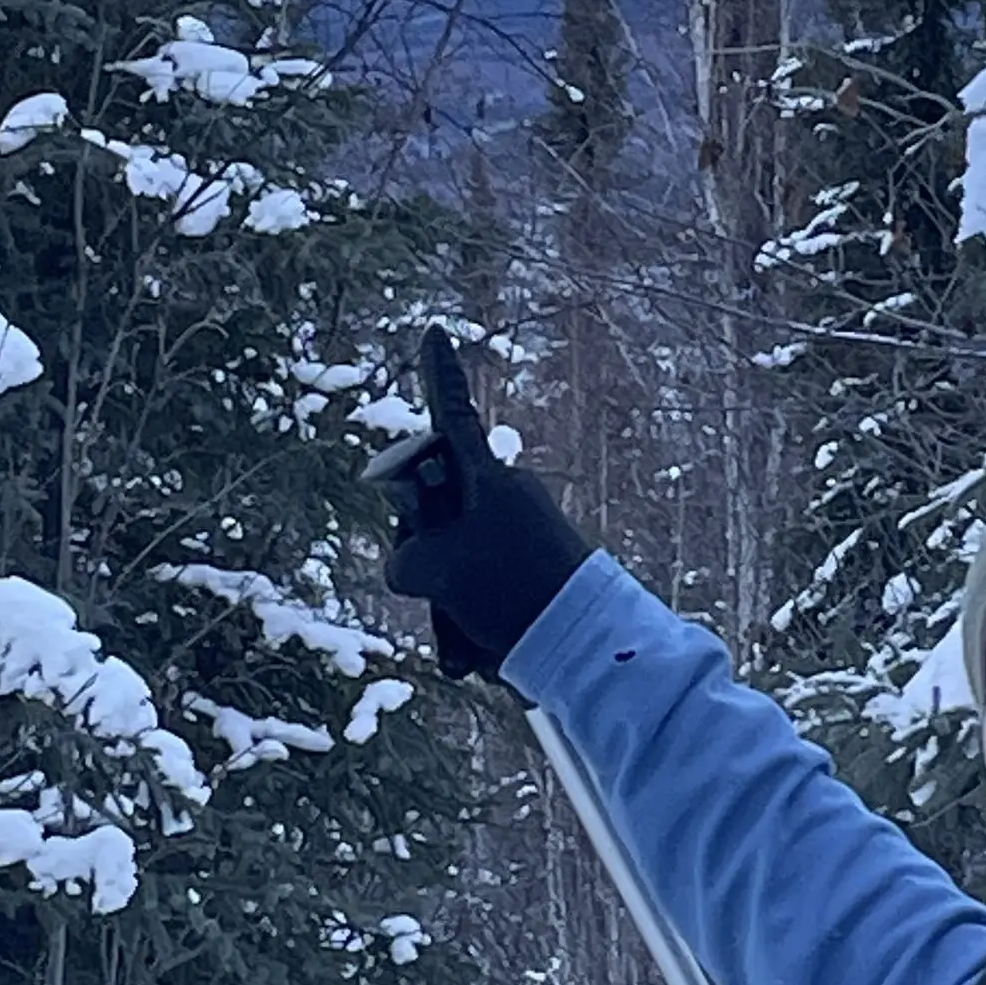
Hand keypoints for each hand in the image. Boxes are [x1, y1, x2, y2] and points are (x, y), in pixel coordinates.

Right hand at [371, 329, 589, 677]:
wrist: (580, 644)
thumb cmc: (508, 587)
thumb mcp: (432, 568)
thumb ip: (405, 557)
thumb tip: (413, 568)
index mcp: (488, 479)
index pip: (453, 415)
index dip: (440, 375)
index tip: (436, 332)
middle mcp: (504, 498)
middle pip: (437, 510)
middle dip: (425, 548)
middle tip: (444, 576)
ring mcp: (518, 538)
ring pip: (453, 561)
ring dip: (449, 598)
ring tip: (472, 621)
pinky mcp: (529, 577)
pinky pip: (479, 594)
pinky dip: (472, 622)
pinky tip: (481, 651)